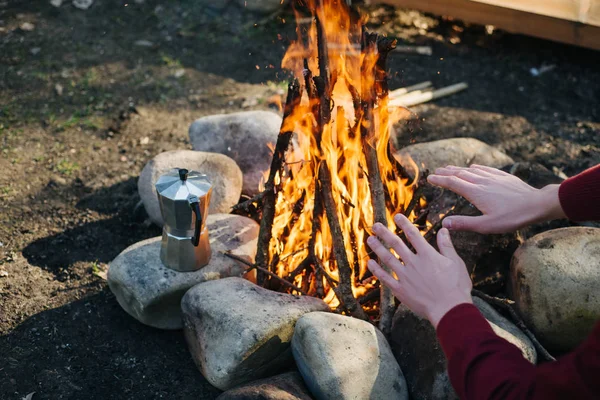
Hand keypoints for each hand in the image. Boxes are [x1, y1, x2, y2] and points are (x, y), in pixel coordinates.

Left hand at [367, 214, 471, 327]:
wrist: (449, 310)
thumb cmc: (456, 287)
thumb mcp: (456, 262)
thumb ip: (446, 245)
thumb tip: (443, 229)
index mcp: (427, 255)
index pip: (413, 234)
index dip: (404, 224)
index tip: (397, 216)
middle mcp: (414, 263)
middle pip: (396, 244)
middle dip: (385, 233)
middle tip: (375, 225)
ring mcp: (405, 276)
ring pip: (388, 259)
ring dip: (378, 248)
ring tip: (370, 240)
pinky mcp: (401, 290)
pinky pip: (385, 278)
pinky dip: (376, 270)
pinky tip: (370, 263)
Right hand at [427, 165, 564, 233]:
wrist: (537, 204)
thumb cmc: (512, 217)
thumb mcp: (487, 225)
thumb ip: (464, 223)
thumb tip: (444, 223)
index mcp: (475, 192)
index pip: (453, 183)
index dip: (440, 180)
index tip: (430, 178)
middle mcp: (482, 182)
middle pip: (460, 174)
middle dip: (446, 172)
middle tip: (436, 171)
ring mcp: (493, 177)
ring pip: (471, 170)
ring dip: (458, 169)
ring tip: (450, 168)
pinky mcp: (503, 176)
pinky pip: (485, 169)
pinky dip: (475, 167)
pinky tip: (474, 166)